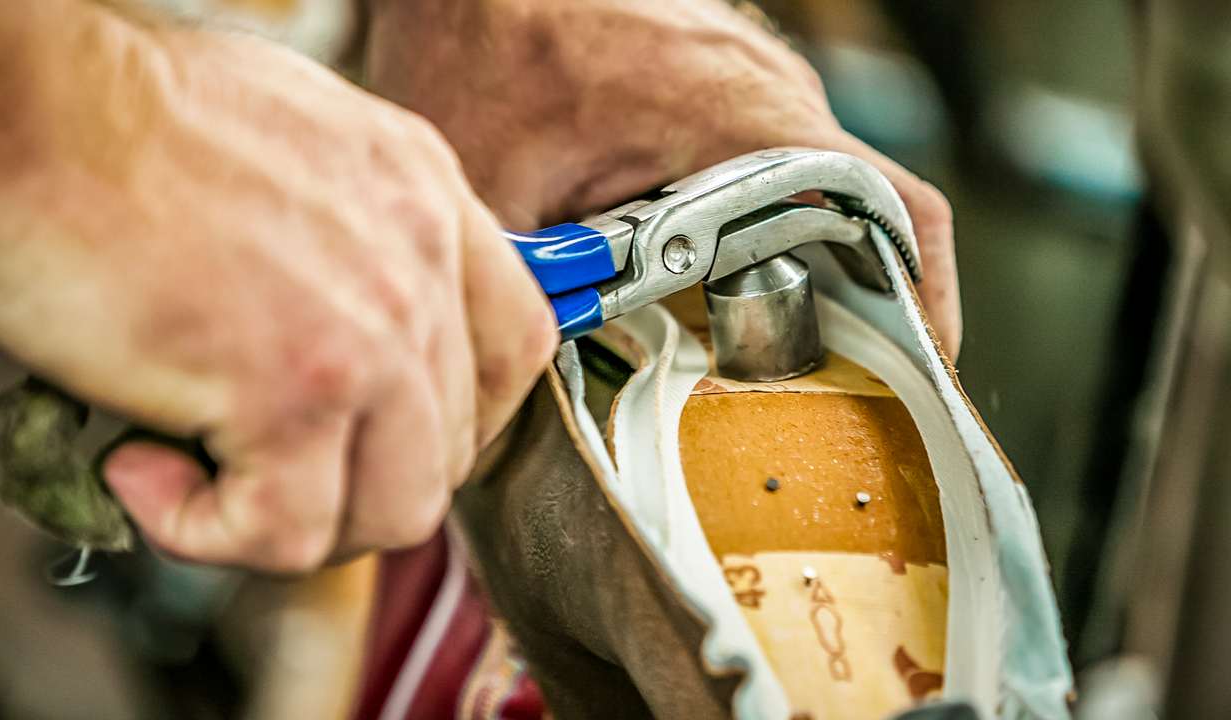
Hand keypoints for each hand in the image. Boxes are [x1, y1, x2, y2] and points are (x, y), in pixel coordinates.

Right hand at [0, 0, 555, 570]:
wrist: (32, 102)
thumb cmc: (126, 116)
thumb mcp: (300, 144)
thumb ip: (356, 236)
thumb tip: (343, 328)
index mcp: (425, 198)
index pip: (513, 347)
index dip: (458, 419)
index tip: (386, 437)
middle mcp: (418, 264)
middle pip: (454, 447)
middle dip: (360, 484)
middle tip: (269, 469)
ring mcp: (370, 331)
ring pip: (396, 510)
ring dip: (299, 523)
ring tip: (204, 474)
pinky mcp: (293, 391)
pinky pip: (289, 534)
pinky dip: (208, 532)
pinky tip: (144, 467)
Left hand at [364, 0, 960, 357]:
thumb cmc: (479, 43)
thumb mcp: (497, 193)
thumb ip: (534, 287)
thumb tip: (547, 374)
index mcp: (738, 113)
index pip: (892, 205)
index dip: (926, 300)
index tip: (921, 374)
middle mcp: (766, 87)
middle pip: (868, 212)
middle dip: (859, 306)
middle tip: (826, 383)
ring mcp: (751, 77)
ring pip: (820, 187)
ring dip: (808, 264)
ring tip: (764, 339)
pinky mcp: (724, 78)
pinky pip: (776, 158)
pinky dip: (766, 222)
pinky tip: (708, 270)